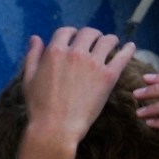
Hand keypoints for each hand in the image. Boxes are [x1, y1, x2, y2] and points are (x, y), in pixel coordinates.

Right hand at [20, 26, 135, 148]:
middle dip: (91, 35)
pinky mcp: (109, 76)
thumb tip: (35, 38)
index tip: (74, 39)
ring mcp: (94, 64)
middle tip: (94, 42)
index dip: (71, 34)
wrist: (55, 127)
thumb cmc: (39, 106)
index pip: (66, 31)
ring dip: (109, 40)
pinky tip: (130, 46)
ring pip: (107, 40)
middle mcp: (75, 53)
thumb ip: (32, 56)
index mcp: (55, 52)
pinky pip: (123, 56)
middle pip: (89, 33)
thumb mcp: (28, 79)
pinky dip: (128, 49)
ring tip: (111, 44)